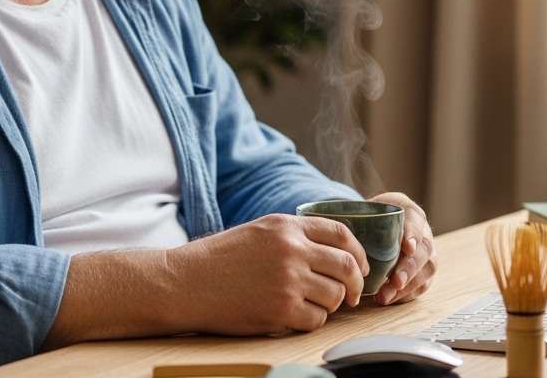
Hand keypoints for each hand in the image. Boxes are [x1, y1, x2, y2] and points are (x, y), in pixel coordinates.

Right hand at [164, 213, 368, 333]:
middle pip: (347, 266)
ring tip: (308, 304)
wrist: (186, 283)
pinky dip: (310, 321)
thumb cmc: (220, 260)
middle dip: (354, 284)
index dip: (358, 253)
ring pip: (334, 296)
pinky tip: (293, 316)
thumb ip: (295, 236)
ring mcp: (288, 280)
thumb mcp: (260, 232)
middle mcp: (292, 250)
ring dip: (329, 304)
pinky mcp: (281, 310)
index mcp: (287, 226)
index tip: (359, 267)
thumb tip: (336, 252)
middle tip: (350, 295)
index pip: (342, 234)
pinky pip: (316, 320)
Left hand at [367, 192, 435, 304]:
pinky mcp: (424, 270)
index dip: (413, 234)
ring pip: (427, 268)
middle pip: (424, 249)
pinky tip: (390, 299)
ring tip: (385, 297)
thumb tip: (333, 228)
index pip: (416, 220)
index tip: (407, 248)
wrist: (375, 227)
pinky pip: (423, 284)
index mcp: (409, 212)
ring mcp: (426, 252)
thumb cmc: (369, 219)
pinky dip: (407, 294)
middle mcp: (423, 231)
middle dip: (410, 268)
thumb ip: (357, 219)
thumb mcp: (364, 212)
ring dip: (408, 286)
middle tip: (396, 282)